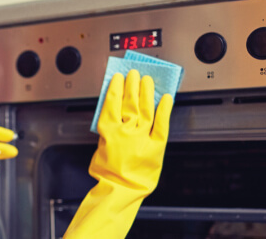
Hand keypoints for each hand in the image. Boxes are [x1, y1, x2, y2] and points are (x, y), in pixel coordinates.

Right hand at [93, 69, 172, 192]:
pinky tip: (166, 98)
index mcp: (109, 130)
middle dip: (132, 85)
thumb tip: (113, 121)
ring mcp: (142, 136)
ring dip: (147, 92)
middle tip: (134, 74)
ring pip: (146, 108)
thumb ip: (108, 133)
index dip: (116, 87)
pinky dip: (164, 110)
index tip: (118, 77)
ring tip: (148, 81)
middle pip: (130, 102)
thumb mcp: (100, 149)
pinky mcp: (156, 146)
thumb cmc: (106, 174)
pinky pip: (162, 124)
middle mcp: (126, 129)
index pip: (112, 102)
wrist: (120, 191)